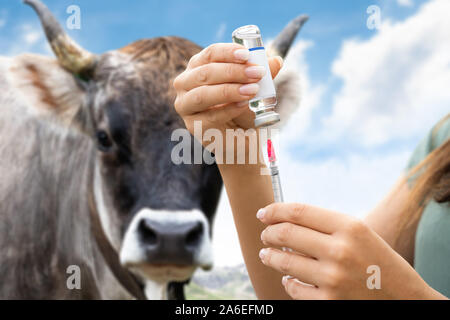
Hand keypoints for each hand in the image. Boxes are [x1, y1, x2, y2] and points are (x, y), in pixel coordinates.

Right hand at [173, 43, 282, 142]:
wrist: (241, 138)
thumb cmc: (244, 108)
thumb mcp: (255, 89)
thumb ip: (263, 76)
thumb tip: (276, 60)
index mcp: (199, 66)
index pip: (210, 54)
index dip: (228, 52)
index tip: (247, 55)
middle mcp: (186, 83)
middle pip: (205, 73)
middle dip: (233, 71)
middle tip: (257, 74)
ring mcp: (185, 105)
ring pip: (203, 94)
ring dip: (229, 91)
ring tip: (252, 91)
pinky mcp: (192, 125)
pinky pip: (209, 116)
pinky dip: (228, 110)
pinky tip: (243, 106)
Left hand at [257, 203, 442, 298]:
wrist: (405, 300)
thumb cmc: (376, 261)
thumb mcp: (359, 233)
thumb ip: (324, 225)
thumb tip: (283, 219)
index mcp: (349, 227)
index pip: (299, 212)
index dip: (275, 211)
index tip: (263, 213)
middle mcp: (340, 250)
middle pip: (286, 234)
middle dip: (268, 233)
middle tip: (264, 235)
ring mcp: (333, 278)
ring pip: (284, 261)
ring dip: (269, 256)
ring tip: (266, 254)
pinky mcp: (328, 302)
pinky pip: (293, 287)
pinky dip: (287, 281)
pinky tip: (288, 277)